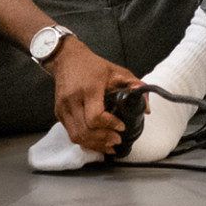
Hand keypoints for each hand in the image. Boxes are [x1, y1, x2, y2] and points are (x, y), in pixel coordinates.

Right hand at [46, 40, 142, 154]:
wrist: (66, 59)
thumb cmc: (93, 66)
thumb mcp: (117, 71)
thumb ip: (135, 86)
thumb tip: (147, 108)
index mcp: (89, 89)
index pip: (96, 116)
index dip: (109, 125)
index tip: (121, 127)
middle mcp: (73, 100)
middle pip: (85, 130)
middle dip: (103, 140)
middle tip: (117, 140)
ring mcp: (63, 108)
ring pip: (76, 136)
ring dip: (94, 145)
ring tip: (109, 146)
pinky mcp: (58, 113)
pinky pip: (70, 133)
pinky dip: (85, 141)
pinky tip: (97, 143)